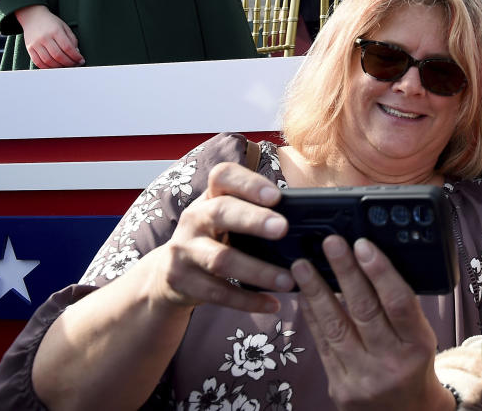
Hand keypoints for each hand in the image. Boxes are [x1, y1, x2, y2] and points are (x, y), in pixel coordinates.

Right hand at [14, 4, 84, 67]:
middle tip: (75, 64)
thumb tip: (76, 53)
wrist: (33, 17)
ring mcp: (35, 44)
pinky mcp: (29, 49)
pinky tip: (54, 67)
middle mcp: (44, 38)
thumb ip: (72, 39)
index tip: (80, 60)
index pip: (67, 47)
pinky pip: (38, 62)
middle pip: (58, 56)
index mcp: (55, 31)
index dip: (75, 56)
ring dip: (59, 67)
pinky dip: (47, 68)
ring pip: (48, 61)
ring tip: (65, 66)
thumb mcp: (64, 27)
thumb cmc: (50, 22)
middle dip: (69, 63)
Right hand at [143, 162, 291, 313]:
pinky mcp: (180, 279)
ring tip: (288, 280)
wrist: (169, 271)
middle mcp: (195, 217)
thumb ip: (259, 213)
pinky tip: (272, 304)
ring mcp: (184, 249)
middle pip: (222, 212)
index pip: (224, 176)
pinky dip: (247, 300)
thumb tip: (311, 221)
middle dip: (253, 220)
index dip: (249, 183)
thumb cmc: (217, 237)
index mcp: (212, 195)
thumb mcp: (230, 217)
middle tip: (283, 228)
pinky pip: (217, 292)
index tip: (276, 195)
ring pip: (221, 259)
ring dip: (258, 270)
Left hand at [292, 237, 452, 410]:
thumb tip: (370, 262)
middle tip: (330, 243)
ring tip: (303, 265)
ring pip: (336, 327)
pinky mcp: (339, 387)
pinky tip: (304, 295)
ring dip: (316, 291)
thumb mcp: (421, 337)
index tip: (363, 245)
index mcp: (418, 345)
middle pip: (364, 311)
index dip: (380, 271)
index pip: (398, 303)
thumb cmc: (413, 367)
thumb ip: (400, 307)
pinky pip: (322, 345)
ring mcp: (362, 377)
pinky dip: (312, 316)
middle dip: (345, 272)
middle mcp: (391, 362)